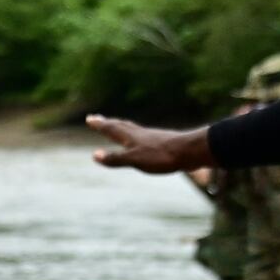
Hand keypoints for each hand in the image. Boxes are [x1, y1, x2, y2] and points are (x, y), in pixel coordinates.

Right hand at [86, 115, 213, 174]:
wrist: (189, 151)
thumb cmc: (161, 156)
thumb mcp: (135, 160)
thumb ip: (116, 158)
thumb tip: (94, 155)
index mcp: (131, 138)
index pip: (111, 129)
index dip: (100, 125)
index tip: (90, 119)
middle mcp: (139, 134)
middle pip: (120, 125)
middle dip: (107, 123)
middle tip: (97, 118)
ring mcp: (151, 137)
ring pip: (131, 129)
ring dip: (121, 127)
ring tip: (117, 125)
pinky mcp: (161, 143)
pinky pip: (142, 136)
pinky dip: (135, 135)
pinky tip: (141, 140)